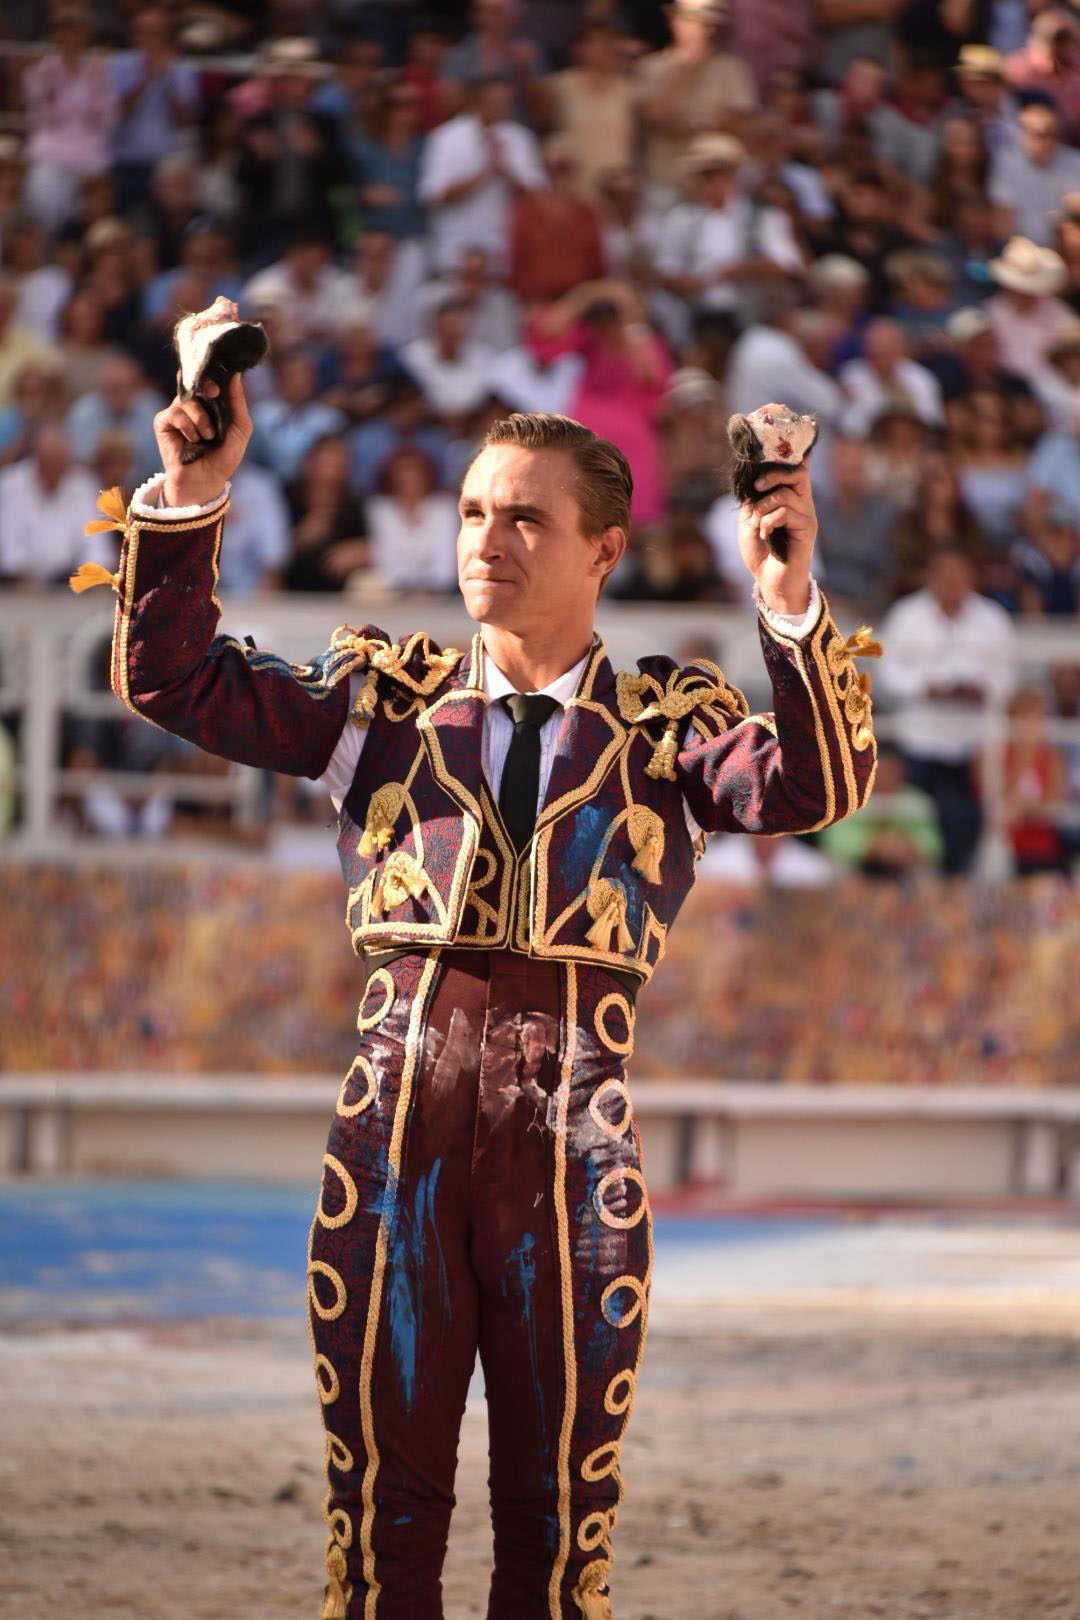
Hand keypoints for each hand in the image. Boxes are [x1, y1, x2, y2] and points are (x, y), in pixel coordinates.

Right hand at [156, 375, 251, 508]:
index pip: (209, 380)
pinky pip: (175, 413)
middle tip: (213, 393)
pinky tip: (193, 440)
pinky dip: (188, 426)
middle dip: (206, 385)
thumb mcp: (240, 429)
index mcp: (211, 404)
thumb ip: (238, 402)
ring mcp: (177, 412)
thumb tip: (236, 375)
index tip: (221, 383)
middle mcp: (193, 405)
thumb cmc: (224, 457)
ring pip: (187, 399)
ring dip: (201, 418)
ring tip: (207, 436)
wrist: (206, 480)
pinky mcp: (163, 422)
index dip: (214, 376)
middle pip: (195, 382)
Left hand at [736, 461, 816, 615]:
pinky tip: (765, 535)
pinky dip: (768, 522)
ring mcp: (806, 515)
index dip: (788, 454)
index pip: (795, 468)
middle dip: (773, 475)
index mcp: (790, 497)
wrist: (770, 581)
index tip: (770, 447)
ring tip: (758, 525)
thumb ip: (752, 499)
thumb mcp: (749, 520)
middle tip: (757, 488)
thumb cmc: (761, 552)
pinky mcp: (807, 528)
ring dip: (763, 509)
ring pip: (784, 495)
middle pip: (797, 472)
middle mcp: (802, 503)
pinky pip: (785, 512)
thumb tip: (751, 479)